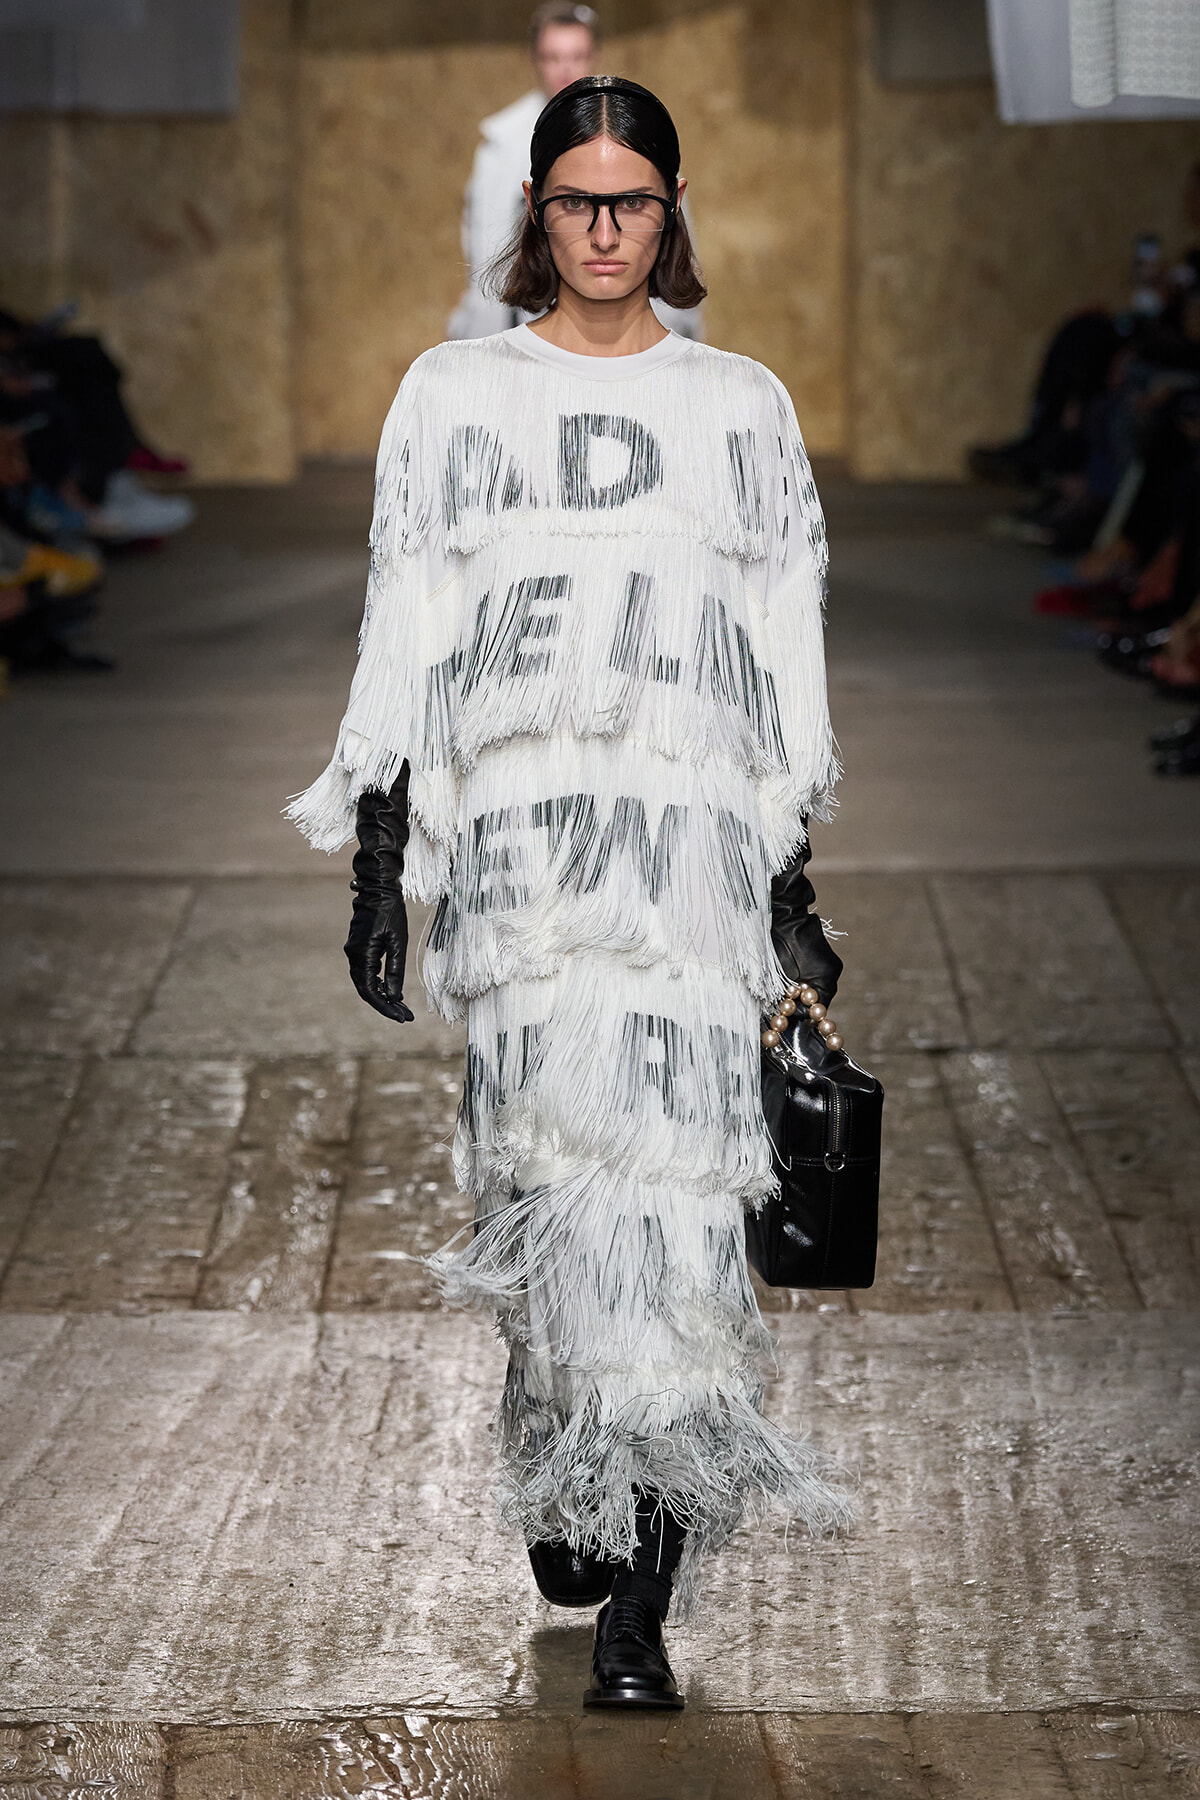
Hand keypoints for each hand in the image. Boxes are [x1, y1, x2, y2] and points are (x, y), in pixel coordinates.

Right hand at [344, 894, 413, 1022]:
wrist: (378, 889)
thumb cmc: (390, 912)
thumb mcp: (398, 941)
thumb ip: (395, 970)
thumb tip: (394, 995)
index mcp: (362, 955)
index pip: (370, 991)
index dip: (385, 1007)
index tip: (402, 1018)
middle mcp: (353, 956)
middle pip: (366, 990)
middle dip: (385, 1005)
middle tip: (405, 1017)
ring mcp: (354, 952)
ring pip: (365, 983)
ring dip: (382, 996)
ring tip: (402, 1007)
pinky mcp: (359, 948)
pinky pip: (366, 973)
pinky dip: (378, 984)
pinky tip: (392, 990)